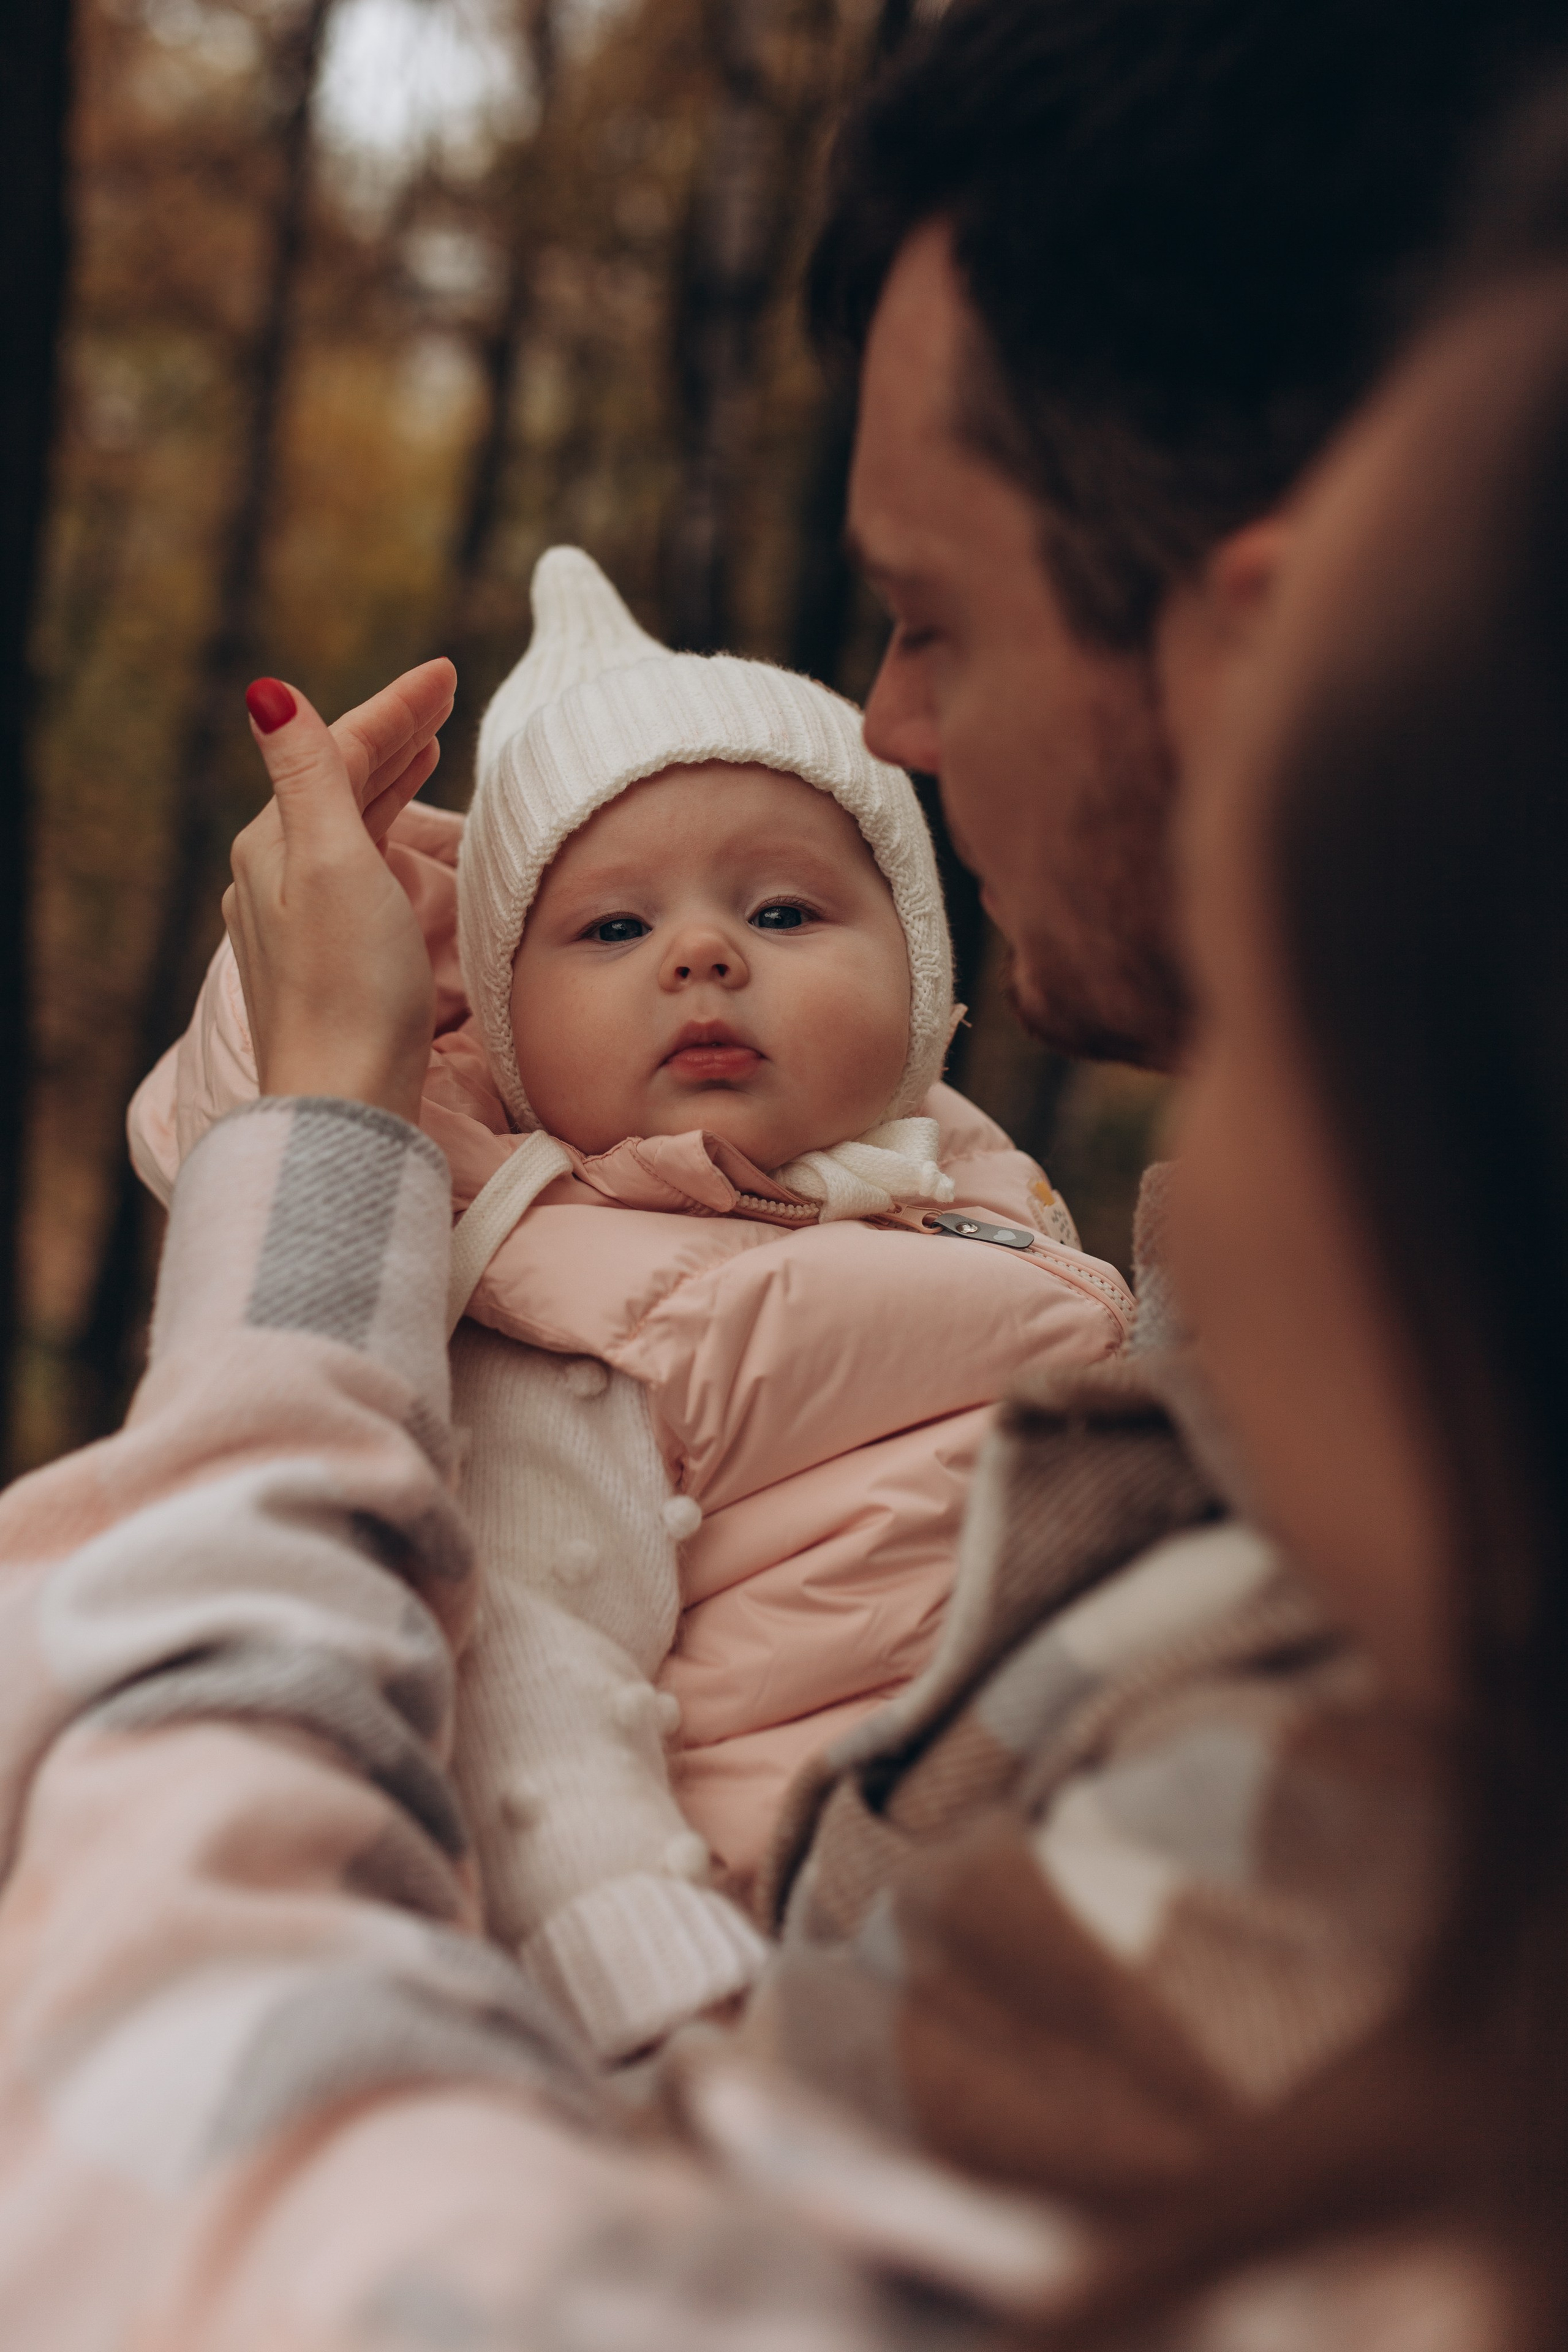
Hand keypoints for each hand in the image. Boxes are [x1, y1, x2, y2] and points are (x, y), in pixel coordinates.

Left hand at [224, 667, 448, 1123]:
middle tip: (444, 700)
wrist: (346, 1100)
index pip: (335, 749)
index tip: (447, 673)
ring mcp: (295, 921)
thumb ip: (304, 773)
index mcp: (272, 843)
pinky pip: (352, 870)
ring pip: (343, 825)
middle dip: (390, 734)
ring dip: (384, 780)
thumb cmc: (350, 987)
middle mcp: (271, 877)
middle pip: (335, 781)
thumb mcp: (329, 862)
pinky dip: (380, 833)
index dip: (393, 707)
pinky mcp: (324, 962)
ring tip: (424, 749)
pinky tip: (398, 841)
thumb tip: (264, 689)